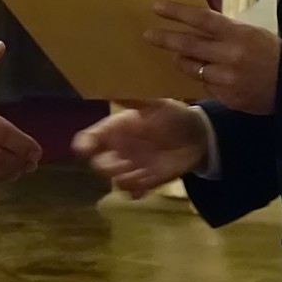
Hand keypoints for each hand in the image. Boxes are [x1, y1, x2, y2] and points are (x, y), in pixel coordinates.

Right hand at [72, 100, 208, 198]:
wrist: (197, 135)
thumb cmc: (172, 115)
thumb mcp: (155, 103)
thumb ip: (134, 100)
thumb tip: (112, 90)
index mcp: (116, 129)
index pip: (90, 138)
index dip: (84, 144)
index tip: (85, 149)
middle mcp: (119, 149)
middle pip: (99, 164)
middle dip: (106, 166)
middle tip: (122, 163)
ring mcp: (132, 167)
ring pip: (116, 180)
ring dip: (124, 179)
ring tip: (139, 174)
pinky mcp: (146, 181)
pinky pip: (134, 191)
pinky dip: (136, 192)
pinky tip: (144, 189)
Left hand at [146, 3, 281, 114]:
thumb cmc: (271, 52)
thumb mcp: (250, 33)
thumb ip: (223, 30)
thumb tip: (194, 23)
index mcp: (237, 34)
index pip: (201, 19)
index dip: (177, 12)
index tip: (157, 7)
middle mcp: (230, 56)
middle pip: (189, 45)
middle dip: (165, 39)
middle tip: (147, 34)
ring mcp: (227, 79)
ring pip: (192, 68)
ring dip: (181, 61)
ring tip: (175, 55)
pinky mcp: (228, 97)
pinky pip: (205, 86)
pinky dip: (202, 79)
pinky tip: (207, 75)